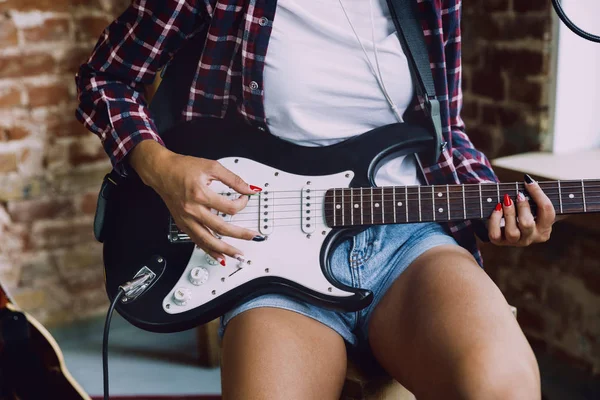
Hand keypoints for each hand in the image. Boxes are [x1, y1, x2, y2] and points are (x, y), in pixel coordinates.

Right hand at [129, 141, 262, 264]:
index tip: (245, 199)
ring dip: (224, 250)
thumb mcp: (212, 167)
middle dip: (240, 234)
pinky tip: (218, 256)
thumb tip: (250, 189)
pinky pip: (197, 241)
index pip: (229, 207)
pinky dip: (209, 250)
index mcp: (200, 194)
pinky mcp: (183, 224)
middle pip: (221, 228)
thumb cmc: (183, 168)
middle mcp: (192, 210)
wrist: (161, 171)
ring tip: (237, 255)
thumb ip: (233, 179)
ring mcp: (186, 219)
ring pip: (208, 240)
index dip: (242, 204)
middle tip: (253, 237)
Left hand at [487, 176, 555, 246]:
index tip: (528, 182)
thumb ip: (534, 194)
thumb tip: (528, 180)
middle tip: (518, 195)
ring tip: (506, 201)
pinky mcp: (500, 242)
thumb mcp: (533, 205)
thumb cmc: (524, 211)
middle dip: (522, 206)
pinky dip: (495, 220)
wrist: (508, 226)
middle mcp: (531, 237)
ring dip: (508, 213)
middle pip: (527, 224)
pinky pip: (495, 234)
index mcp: (545, 229)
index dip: (538, 194)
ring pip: (512, 232)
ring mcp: (515, 241)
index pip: (547, 211)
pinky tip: (497, 209)